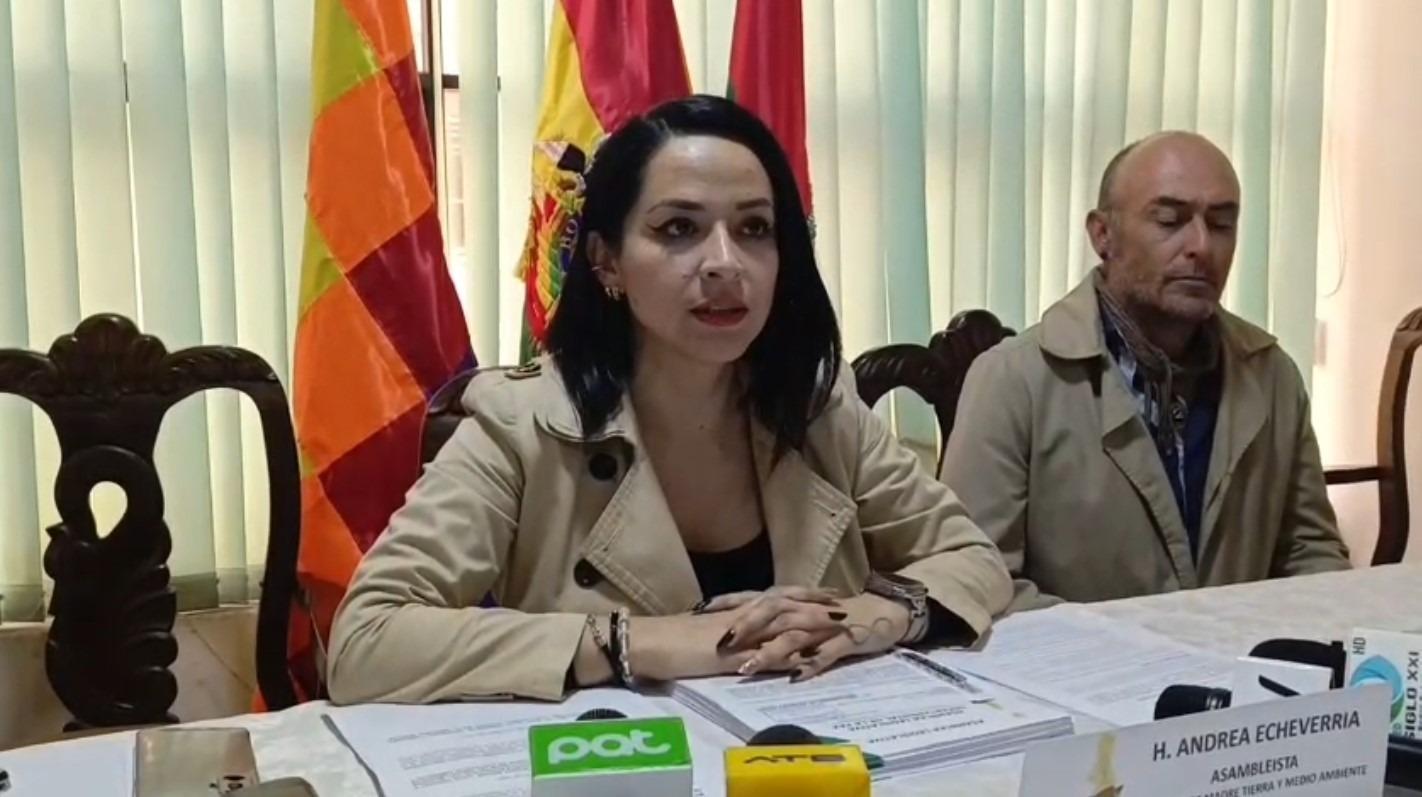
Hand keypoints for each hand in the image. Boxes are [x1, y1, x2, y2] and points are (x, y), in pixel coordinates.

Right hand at [617, 586, 840, 682]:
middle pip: (786, 605)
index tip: (830, 593)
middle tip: (845, 605)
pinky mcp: (729, 656)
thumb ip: (734, 633)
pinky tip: (805, 662)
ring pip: (780, 625)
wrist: (647, 642)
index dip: (805, 594)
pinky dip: (784, 658)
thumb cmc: (672, 640)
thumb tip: (751, 636)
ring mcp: (737, 635)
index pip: (777, 596)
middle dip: (817, 605)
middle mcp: (742, 616)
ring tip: (837, 629)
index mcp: (737, 609)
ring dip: (810, 626)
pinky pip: (761, 655)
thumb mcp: (710, 633)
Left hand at [731, 592, 909, 681]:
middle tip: (722, 644)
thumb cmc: (835, 615)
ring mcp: (825, 625)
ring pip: (793, 636)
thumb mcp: (801, 614)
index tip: (702, 613)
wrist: (883, 611)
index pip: (755, 598)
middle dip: (746, 627)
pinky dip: (811, 664)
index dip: (729, 603)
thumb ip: (773, 620)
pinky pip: (826, 654)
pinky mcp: (845, 640)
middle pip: (770, 612)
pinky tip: (795, 677)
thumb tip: (736, 628)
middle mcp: (804, 609)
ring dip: (770, 652)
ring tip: (749, 668)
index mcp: (791, 601)